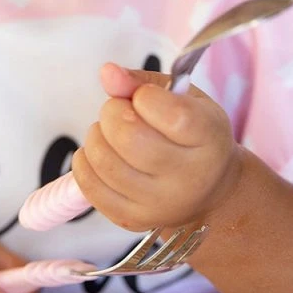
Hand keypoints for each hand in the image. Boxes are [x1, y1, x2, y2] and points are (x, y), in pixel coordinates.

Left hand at [71, 63, 240, 231]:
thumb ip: (146, 83)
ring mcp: (158, 204)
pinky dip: (84, 163)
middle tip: (118, 111)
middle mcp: (187, 178)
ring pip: (105, 162)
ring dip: (95, 137)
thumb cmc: (194, 138)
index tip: (144, 97)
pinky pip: (90, 187)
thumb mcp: (186, 102)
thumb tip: (107, 73)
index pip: (173, 116)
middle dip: (112, 113)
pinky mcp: (132, 219)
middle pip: (130, 139)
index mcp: (209, 141)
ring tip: (108, 133)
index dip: (145, 97)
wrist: (207, 193)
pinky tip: (98, 154)